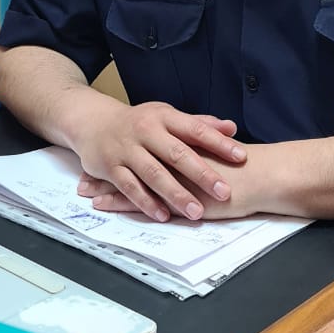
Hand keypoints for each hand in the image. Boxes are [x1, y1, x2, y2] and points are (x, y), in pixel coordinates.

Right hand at [72, 99, 245, 221]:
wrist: (92, 122)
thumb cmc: (139, 122)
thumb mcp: (167, 116)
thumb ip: (199, 124)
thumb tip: (231, 128)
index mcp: (164, 117)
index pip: (196, 129)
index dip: (219, 143)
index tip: (241, 156)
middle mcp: (145, 131)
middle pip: (177, 153)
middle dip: (202, 174)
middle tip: (224, 191)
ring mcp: (126, 150)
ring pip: (154, 174)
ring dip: (176, 194)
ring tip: (197, 212)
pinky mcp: (110, 168)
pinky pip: (130, 187)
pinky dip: (146, 202)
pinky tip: (163, 215)